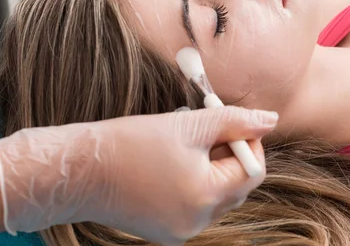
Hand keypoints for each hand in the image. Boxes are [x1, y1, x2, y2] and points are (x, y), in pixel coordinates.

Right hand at [0, 107, 277, 244]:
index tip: (231, 122)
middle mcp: (197, 222)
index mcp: (206, 196)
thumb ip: (234, 121)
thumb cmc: (129, 143)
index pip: (252, 171)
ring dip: (210, 166)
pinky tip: (170, 161)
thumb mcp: (188, 124)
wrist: (79, 170)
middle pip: (235, 186)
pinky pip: (194, 205)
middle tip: (207, 128)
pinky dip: (192, 182)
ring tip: (185, 142)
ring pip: (215, 195)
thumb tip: (270, 120)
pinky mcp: (164, 230)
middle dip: (227, 154)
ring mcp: (179, 230)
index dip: (248, 142)